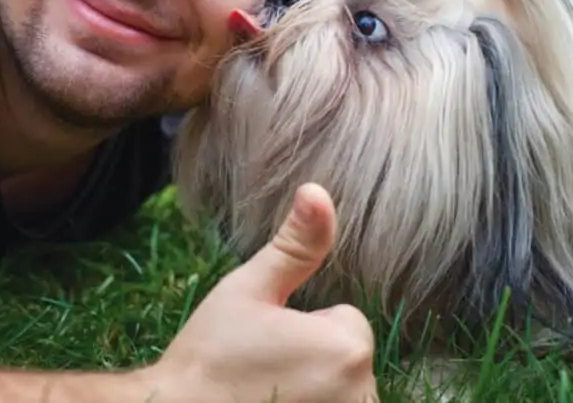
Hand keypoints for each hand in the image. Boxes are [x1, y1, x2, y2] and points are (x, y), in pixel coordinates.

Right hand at [149, 183, 377, 402]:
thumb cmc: (210, 356)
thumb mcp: (249, 290)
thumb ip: (295, 245)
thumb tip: (317, 190)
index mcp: (347, 348)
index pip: (345, 320)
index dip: (304, 327)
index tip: (266, 346)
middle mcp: (362, 396)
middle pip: (346, 358)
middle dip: (313, 360)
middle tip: (263, 371)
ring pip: (342, 391)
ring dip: (314, 390)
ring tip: (265, 394)